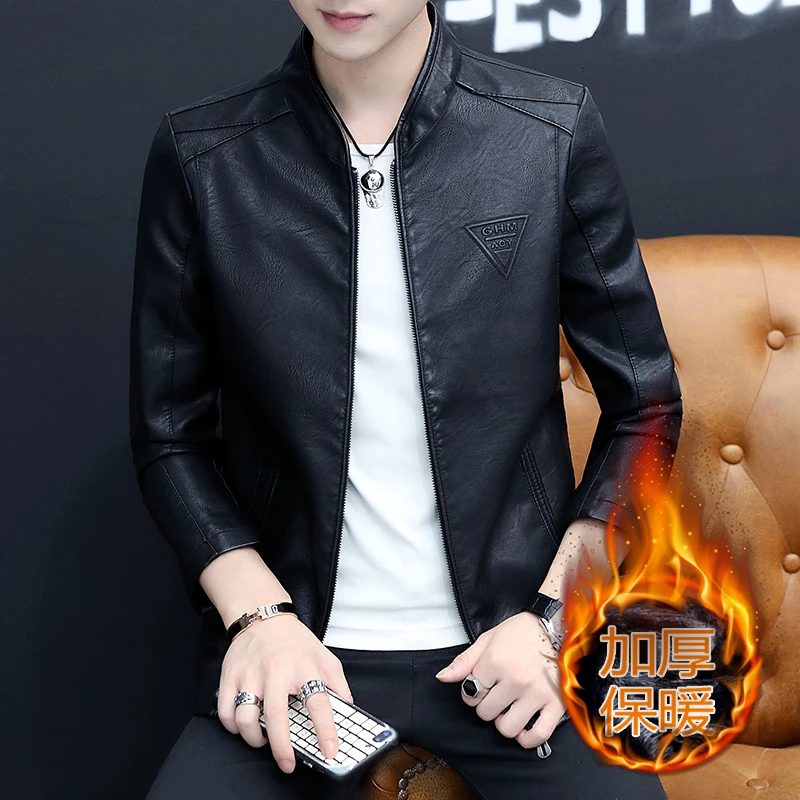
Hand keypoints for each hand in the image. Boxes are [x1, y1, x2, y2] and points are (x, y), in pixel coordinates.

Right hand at [216, 613, 353, 773]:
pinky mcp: (230, 675)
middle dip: (281, 747)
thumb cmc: (295, 641)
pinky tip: (243, 726)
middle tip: (287, 764)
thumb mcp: (324, 657)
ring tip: (263, 741)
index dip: (325, 730)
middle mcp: (276, 670)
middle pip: (276, 715)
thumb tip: (347, 711)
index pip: (319, 702)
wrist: (264, 615)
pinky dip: (233, 727)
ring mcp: (250, 673)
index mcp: (304, 667)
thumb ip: (338, 684)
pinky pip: (226, 711)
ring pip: (245, 717)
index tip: (330, 751)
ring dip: (253, 739)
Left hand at [434, 611, 564, 748]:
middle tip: (496, 694)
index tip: (482, 685)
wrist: (559, 626)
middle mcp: (514, 680)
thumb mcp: (489, 639)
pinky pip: (538, 735)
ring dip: (504, 721)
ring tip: (509, 708)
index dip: (472, 691)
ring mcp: (536, 694)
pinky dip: (527, 738)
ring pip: (507, 727)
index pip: (470, 693)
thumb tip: (443, 677)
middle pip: (486, 712)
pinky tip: (523, 728)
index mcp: (495, 661)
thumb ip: (465, 661)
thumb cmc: (523, 631)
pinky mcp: (556, 704)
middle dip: (487, 705)